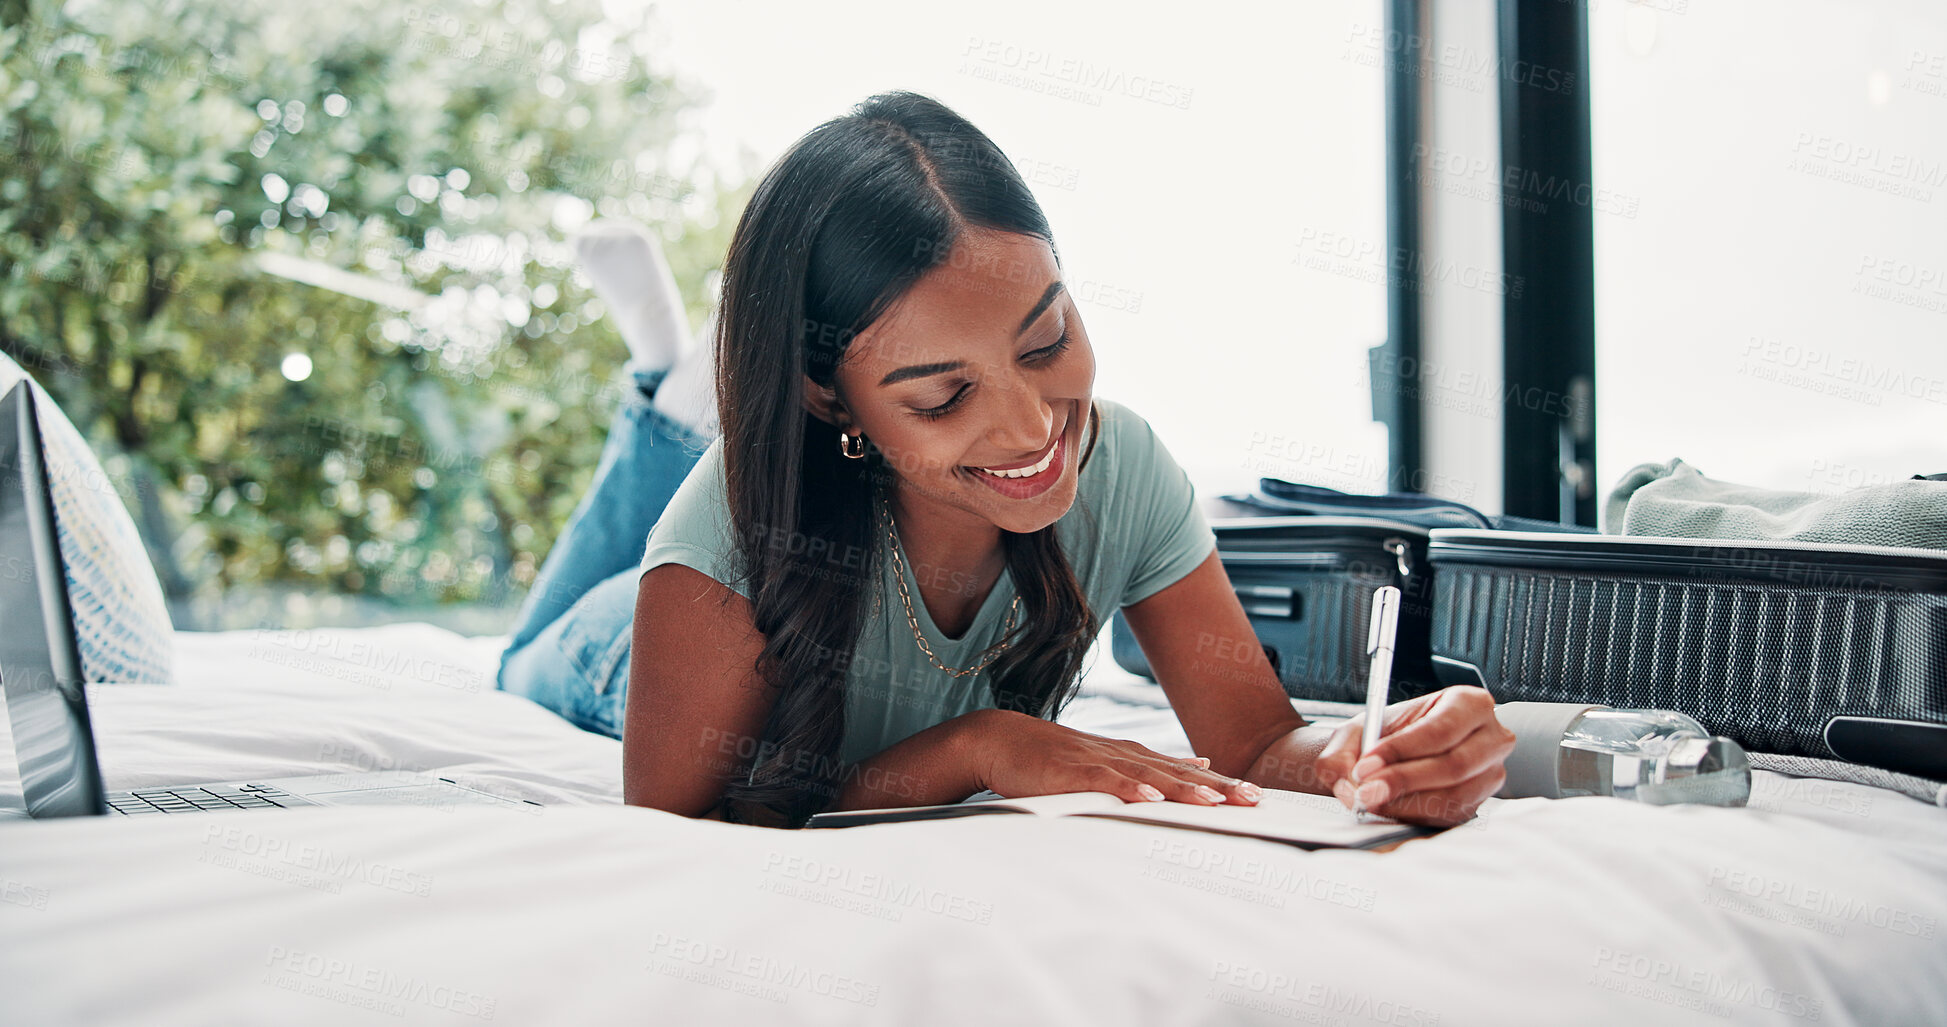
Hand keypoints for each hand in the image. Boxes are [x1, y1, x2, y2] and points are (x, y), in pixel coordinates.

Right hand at [961, 709, 1261, 806]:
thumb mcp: (1106, 761)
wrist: (1000, 738)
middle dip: (1218, 787)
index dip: (1221, 783)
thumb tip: (1198, 767)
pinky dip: (1129, 789)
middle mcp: (1121, 755)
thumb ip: (1150, 767)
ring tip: (1216, 801)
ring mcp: (1097, 762)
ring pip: (1149, 777)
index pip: (1184, 771)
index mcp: (1131, 756)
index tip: (1256, 795)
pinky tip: (1151, 799)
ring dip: (1183, 788)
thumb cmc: (1051, 757)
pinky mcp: (1070, 772)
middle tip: (1254, 799)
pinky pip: (1105, 782)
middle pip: (1178, 773)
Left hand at [1312, 686, 1513, 826]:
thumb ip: (1341, 753)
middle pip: (1454, 765)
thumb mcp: (1356, 732)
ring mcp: (1489, 775)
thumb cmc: (1381, 736)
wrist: (1388, 759)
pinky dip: (1413, 816)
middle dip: (1404, 780)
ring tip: (1370, 800)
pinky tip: (1387, 807)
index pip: (1441, 729)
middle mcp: (1491, 739)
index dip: (1402, 749)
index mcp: (1469, 703)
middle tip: (1364, 791)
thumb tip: (1347, 782)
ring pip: (1452, 796)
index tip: (1366, 764)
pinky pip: (1449, 816)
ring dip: (1406, 803)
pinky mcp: (1477, 804)